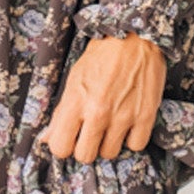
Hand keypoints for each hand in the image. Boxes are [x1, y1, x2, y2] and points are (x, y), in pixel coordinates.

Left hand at [43, 33, 165, 161]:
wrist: (134, 37)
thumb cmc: (101, 56)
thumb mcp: (73, 79)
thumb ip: (60, 112)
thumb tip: (47, 138)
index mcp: (76, 102)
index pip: (60, 148)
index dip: (63, 145)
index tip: (70, 138)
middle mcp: (98, 112)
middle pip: (85, 156)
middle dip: (85, 147)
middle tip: (90, 134)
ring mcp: (123, 116)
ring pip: (109, 154)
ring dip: (108, 143)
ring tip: (110, 126)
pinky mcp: (146, 115)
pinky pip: (136, 146)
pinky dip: (132, 139)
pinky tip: (128, 124)